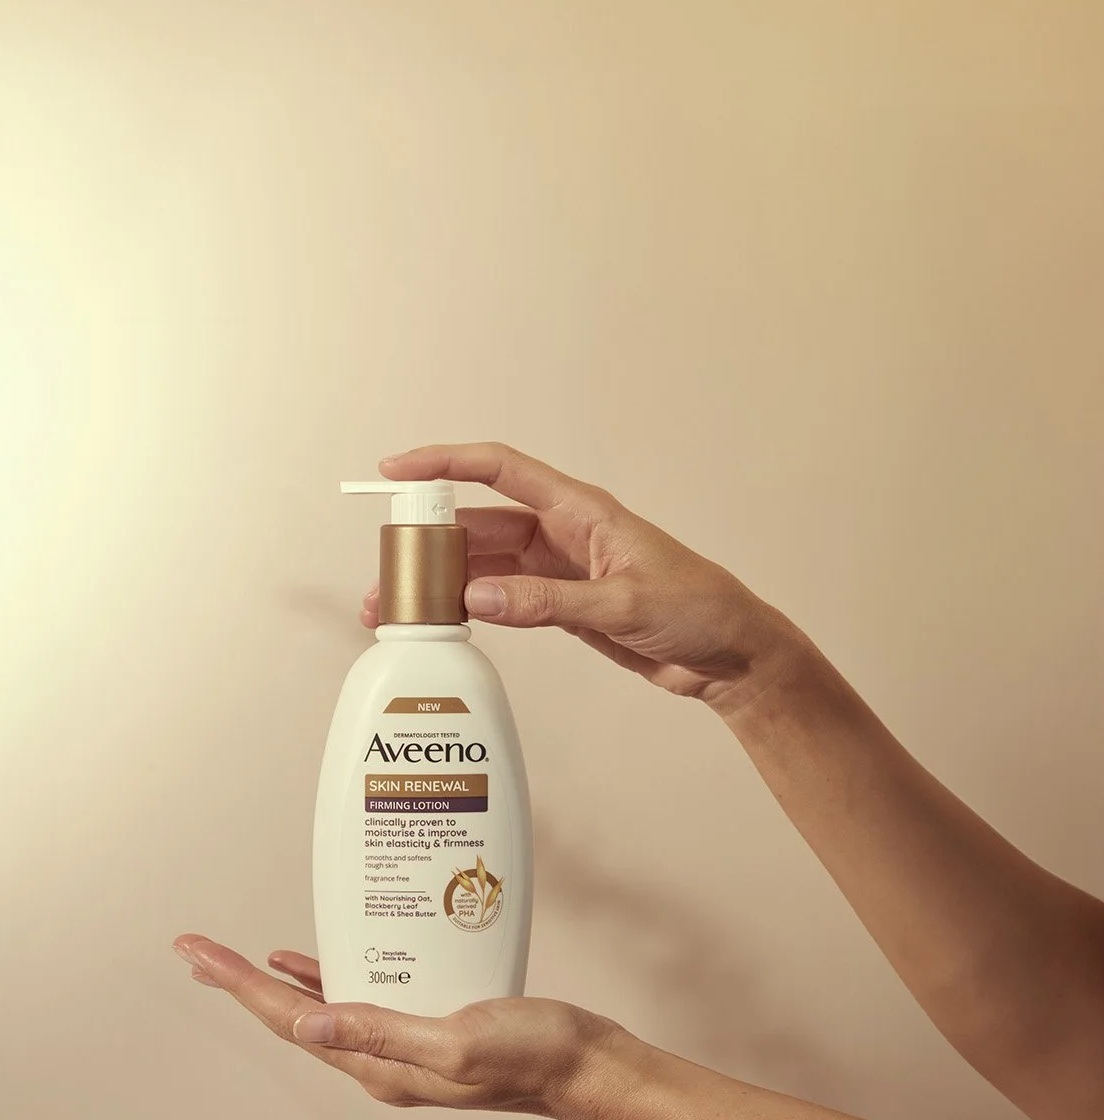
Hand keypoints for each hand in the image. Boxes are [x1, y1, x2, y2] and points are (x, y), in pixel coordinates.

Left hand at [172, 934, 631, 1119]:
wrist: (590, 1068)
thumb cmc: (535, 1054)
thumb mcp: (456, 1040)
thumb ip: (381, 1031)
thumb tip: (305, 1026)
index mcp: (379, 1066)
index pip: (289, 1019)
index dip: (237, 983)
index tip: (196, 952)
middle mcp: (381, 1061)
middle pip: (291, 1016)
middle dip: (240, 983)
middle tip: (196, 951)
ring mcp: (404, 1047)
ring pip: (322, 1009)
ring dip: (276, 984)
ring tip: (235, 961)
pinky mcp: (430, 1028)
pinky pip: (362, 1001)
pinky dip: (330, 978)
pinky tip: (317, 962)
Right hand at [362, 443, 805, 715]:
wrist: (731, 656)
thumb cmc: (699, 609)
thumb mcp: (622, 605)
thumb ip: (548, 602)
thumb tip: (478, 599)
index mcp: (581, 510)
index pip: (499, 470)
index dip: (444, 464)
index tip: (396, 471)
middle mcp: (563, 532)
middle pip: (479, 523)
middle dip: (430, 541)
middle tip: (389, 573)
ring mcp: (559, 569)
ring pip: (485, 565)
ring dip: (444, 582)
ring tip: (400, 608)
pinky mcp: (561, 605)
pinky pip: (502, 598)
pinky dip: (471, 608)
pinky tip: (444, 622)